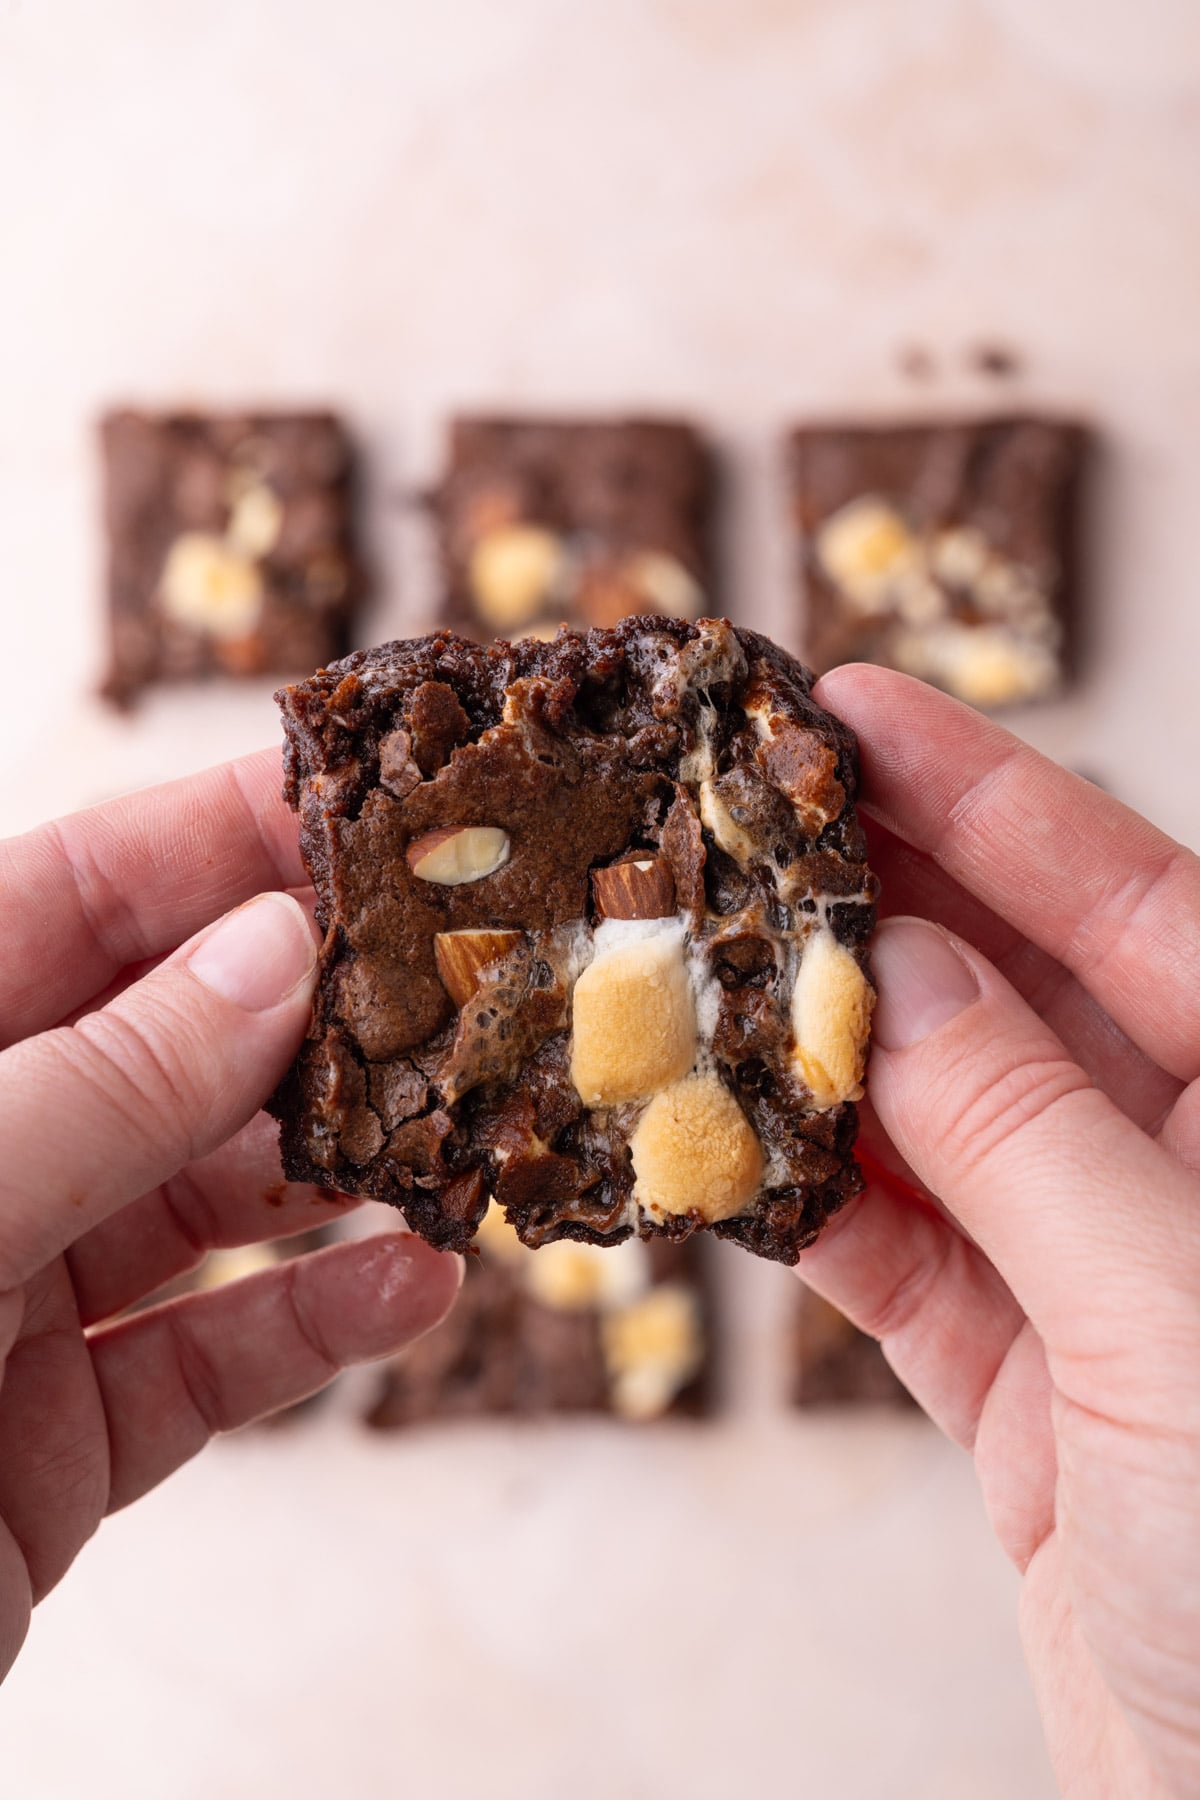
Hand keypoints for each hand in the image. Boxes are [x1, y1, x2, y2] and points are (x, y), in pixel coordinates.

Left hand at [0, 749, 461, 1684]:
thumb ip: (107, 1083)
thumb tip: (271, 953)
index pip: (68, 900)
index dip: (214, 841)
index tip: (363, 809)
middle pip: (163, 1042)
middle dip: (311, 1009)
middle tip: (457, 970)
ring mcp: (8, 1300)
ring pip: (206, 1200)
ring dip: (337, 1170)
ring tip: (458, 1130)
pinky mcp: (59, 1437)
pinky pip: (209, 1357)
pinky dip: (313, 1324)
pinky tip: (411, 1287)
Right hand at [801, 668, 1199, 1796]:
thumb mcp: (1183, 1322)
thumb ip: (1036, 1138)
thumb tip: (906, 980)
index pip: (1144, 908)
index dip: (1001, 799)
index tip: (863, 712)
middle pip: (1030, 997)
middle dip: (890, 905)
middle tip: (748, 817)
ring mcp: (1118, 1285)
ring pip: (950, 1124)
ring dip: (825, 1056)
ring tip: (702, 961)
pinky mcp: (1040, 1392)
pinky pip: (910, 1259)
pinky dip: (816, 1205)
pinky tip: (730, 1142)